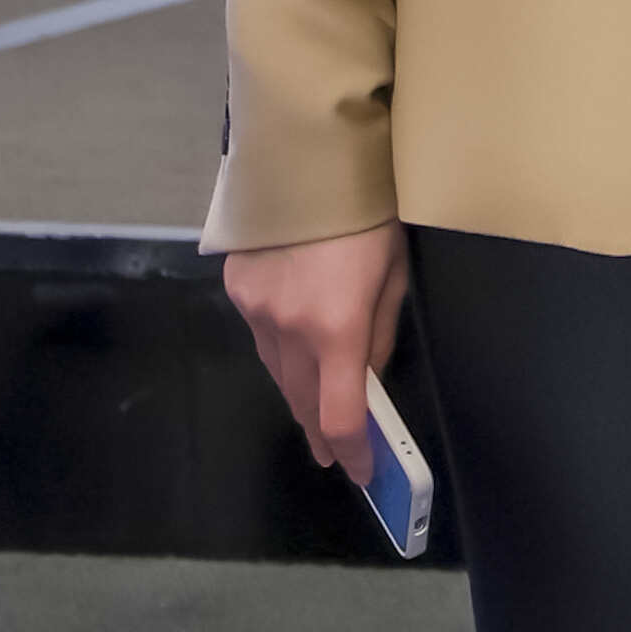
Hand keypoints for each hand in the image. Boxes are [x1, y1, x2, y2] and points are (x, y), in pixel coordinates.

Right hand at [219, 221, 408, 475]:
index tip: (362, 474)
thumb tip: (369, 379)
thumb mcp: (393, 274)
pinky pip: (261, 337)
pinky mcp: (237, 290)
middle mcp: (288, 328)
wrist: (306, 157)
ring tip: (316, 413)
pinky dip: (280, 352)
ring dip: (299, 395)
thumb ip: (380, 333)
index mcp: (337, 327)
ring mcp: (255, 310)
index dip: (353, 452)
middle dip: (322, 432)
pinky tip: (293, 352)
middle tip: (336, 454)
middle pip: (303, 402)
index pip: (340, 416)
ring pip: (277, 373)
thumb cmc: (366, 212)